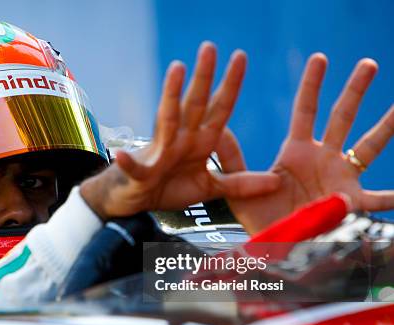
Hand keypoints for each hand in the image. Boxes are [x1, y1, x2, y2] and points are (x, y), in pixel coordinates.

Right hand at [81, 42, 279, 219]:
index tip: (240, 56)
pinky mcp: (140, 174)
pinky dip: (128, 163)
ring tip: (176, 69)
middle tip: (210, 46)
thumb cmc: (169, 188)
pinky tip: (122, 156)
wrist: (136, 201)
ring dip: (171, 95)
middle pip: (194, 104)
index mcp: (200, 142)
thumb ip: (240, 185)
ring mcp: (160, 153)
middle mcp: (180, 140)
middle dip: (204, 77)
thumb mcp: (210, 188)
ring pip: (167, 120)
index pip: (218, 109)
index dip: (230, 85)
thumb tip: (278, 183)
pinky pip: (135, 168)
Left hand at [221, 53, 393, 233]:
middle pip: (341, 117)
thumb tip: (219, 130)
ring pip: (369, 147)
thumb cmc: (259, 217)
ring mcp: (340, 178)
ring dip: (386, 126)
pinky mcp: (350, 203)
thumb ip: (231, 158)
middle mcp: (323, 158)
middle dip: (354, 91)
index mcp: (297, 151)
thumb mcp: (240, 186)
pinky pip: (377, 199)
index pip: (306, 110)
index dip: (312, 85)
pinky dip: (392, 196)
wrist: (272, 246)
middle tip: (368, 63)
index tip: (320, 58)